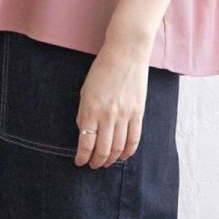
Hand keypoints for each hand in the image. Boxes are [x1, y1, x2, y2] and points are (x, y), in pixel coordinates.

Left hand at [74, 44, 149, 168]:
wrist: (126, 54)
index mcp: (91, 109)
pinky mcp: (138, 113)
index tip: (80, 162)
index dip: (82, 156)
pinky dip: (128, 151)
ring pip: (118, 147)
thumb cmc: (102, 70)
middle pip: (102, 149)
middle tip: (93, 165)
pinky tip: (123, 156)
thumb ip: (84, 114)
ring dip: (111, 159)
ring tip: (106, 163)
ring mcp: (125, 115)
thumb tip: (85, 133)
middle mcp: (108, 115)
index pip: (86, 143)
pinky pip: (134, 139)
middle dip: (96, 162)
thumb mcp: (85, 91)